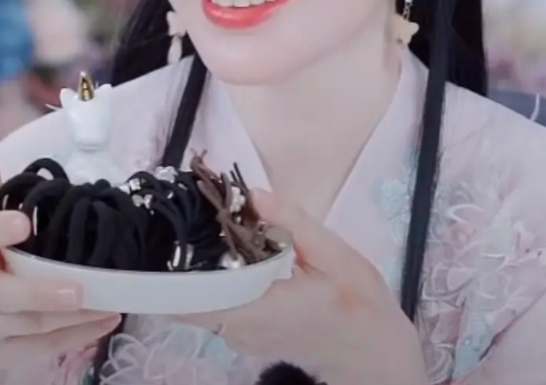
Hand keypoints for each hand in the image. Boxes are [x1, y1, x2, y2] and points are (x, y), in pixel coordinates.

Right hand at [0, 139, 119, 381]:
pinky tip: (109, 317)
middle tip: (78, 287)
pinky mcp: (8, 355)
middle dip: (40, 293)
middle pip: (5, 296)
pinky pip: (45, 348)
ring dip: (73, 316)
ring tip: (110, 300)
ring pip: (33, 325)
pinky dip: (79, 335)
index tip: (23, 222)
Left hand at [179, 190, 426, 384]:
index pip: (196, 299)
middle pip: (189, 296)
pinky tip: (222, 246)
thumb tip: (253, 194)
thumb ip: (293, 223)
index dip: (173, 269)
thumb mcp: (336, 256)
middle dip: (183, 255)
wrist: (373, 352)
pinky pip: (213, 305)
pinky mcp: (243, 334)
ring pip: (198, 301)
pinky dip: (211, 278)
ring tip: (202, 219)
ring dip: (195, 266)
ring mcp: (239, 337)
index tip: (171, 227)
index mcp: (263, 309)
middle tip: (190, 207)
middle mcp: (241, 329)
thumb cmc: (358, 303)